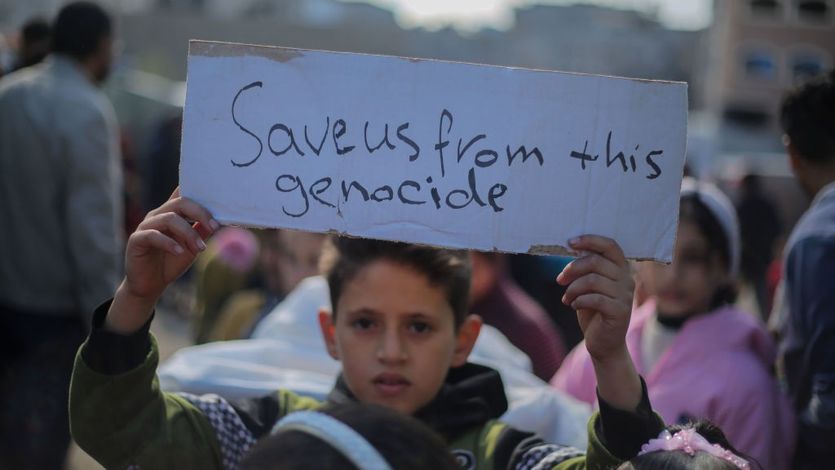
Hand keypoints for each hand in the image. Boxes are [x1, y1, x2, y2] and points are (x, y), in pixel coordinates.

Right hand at [106, 188, 218, 333]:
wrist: (151, 285)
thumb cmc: (171, 262)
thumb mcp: (192, 246)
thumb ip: (201, 231)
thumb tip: (218, 220)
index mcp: (172, 214)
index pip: (182, 194)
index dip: (197, 191)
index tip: (218, 200)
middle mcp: (158, 216)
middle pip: (180, 203)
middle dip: (200, 213)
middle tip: (214, 227)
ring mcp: (145, 226)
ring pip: (169, 219)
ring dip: (188, 233)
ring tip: (200, 248)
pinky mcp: (136, 240)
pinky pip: (152, 235)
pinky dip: (169, 243)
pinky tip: (179, 252)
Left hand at [557, 235, 640, 410]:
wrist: (604, 343)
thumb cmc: (594, 311)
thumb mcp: (589, 286)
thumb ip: (586, 269)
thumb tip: (572, 248)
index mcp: (620, 269)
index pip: (610, 246)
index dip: (590, 240)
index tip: (570, 243)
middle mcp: (627, 279)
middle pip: (596, 262)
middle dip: (572, 268)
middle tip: (560, 279)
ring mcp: (625, 296)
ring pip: (592, 280)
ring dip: (573, 288)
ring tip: (566, 298)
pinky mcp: (620, 311)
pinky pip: (594, 299)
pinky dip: (579, 300)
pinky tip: (574, 305)